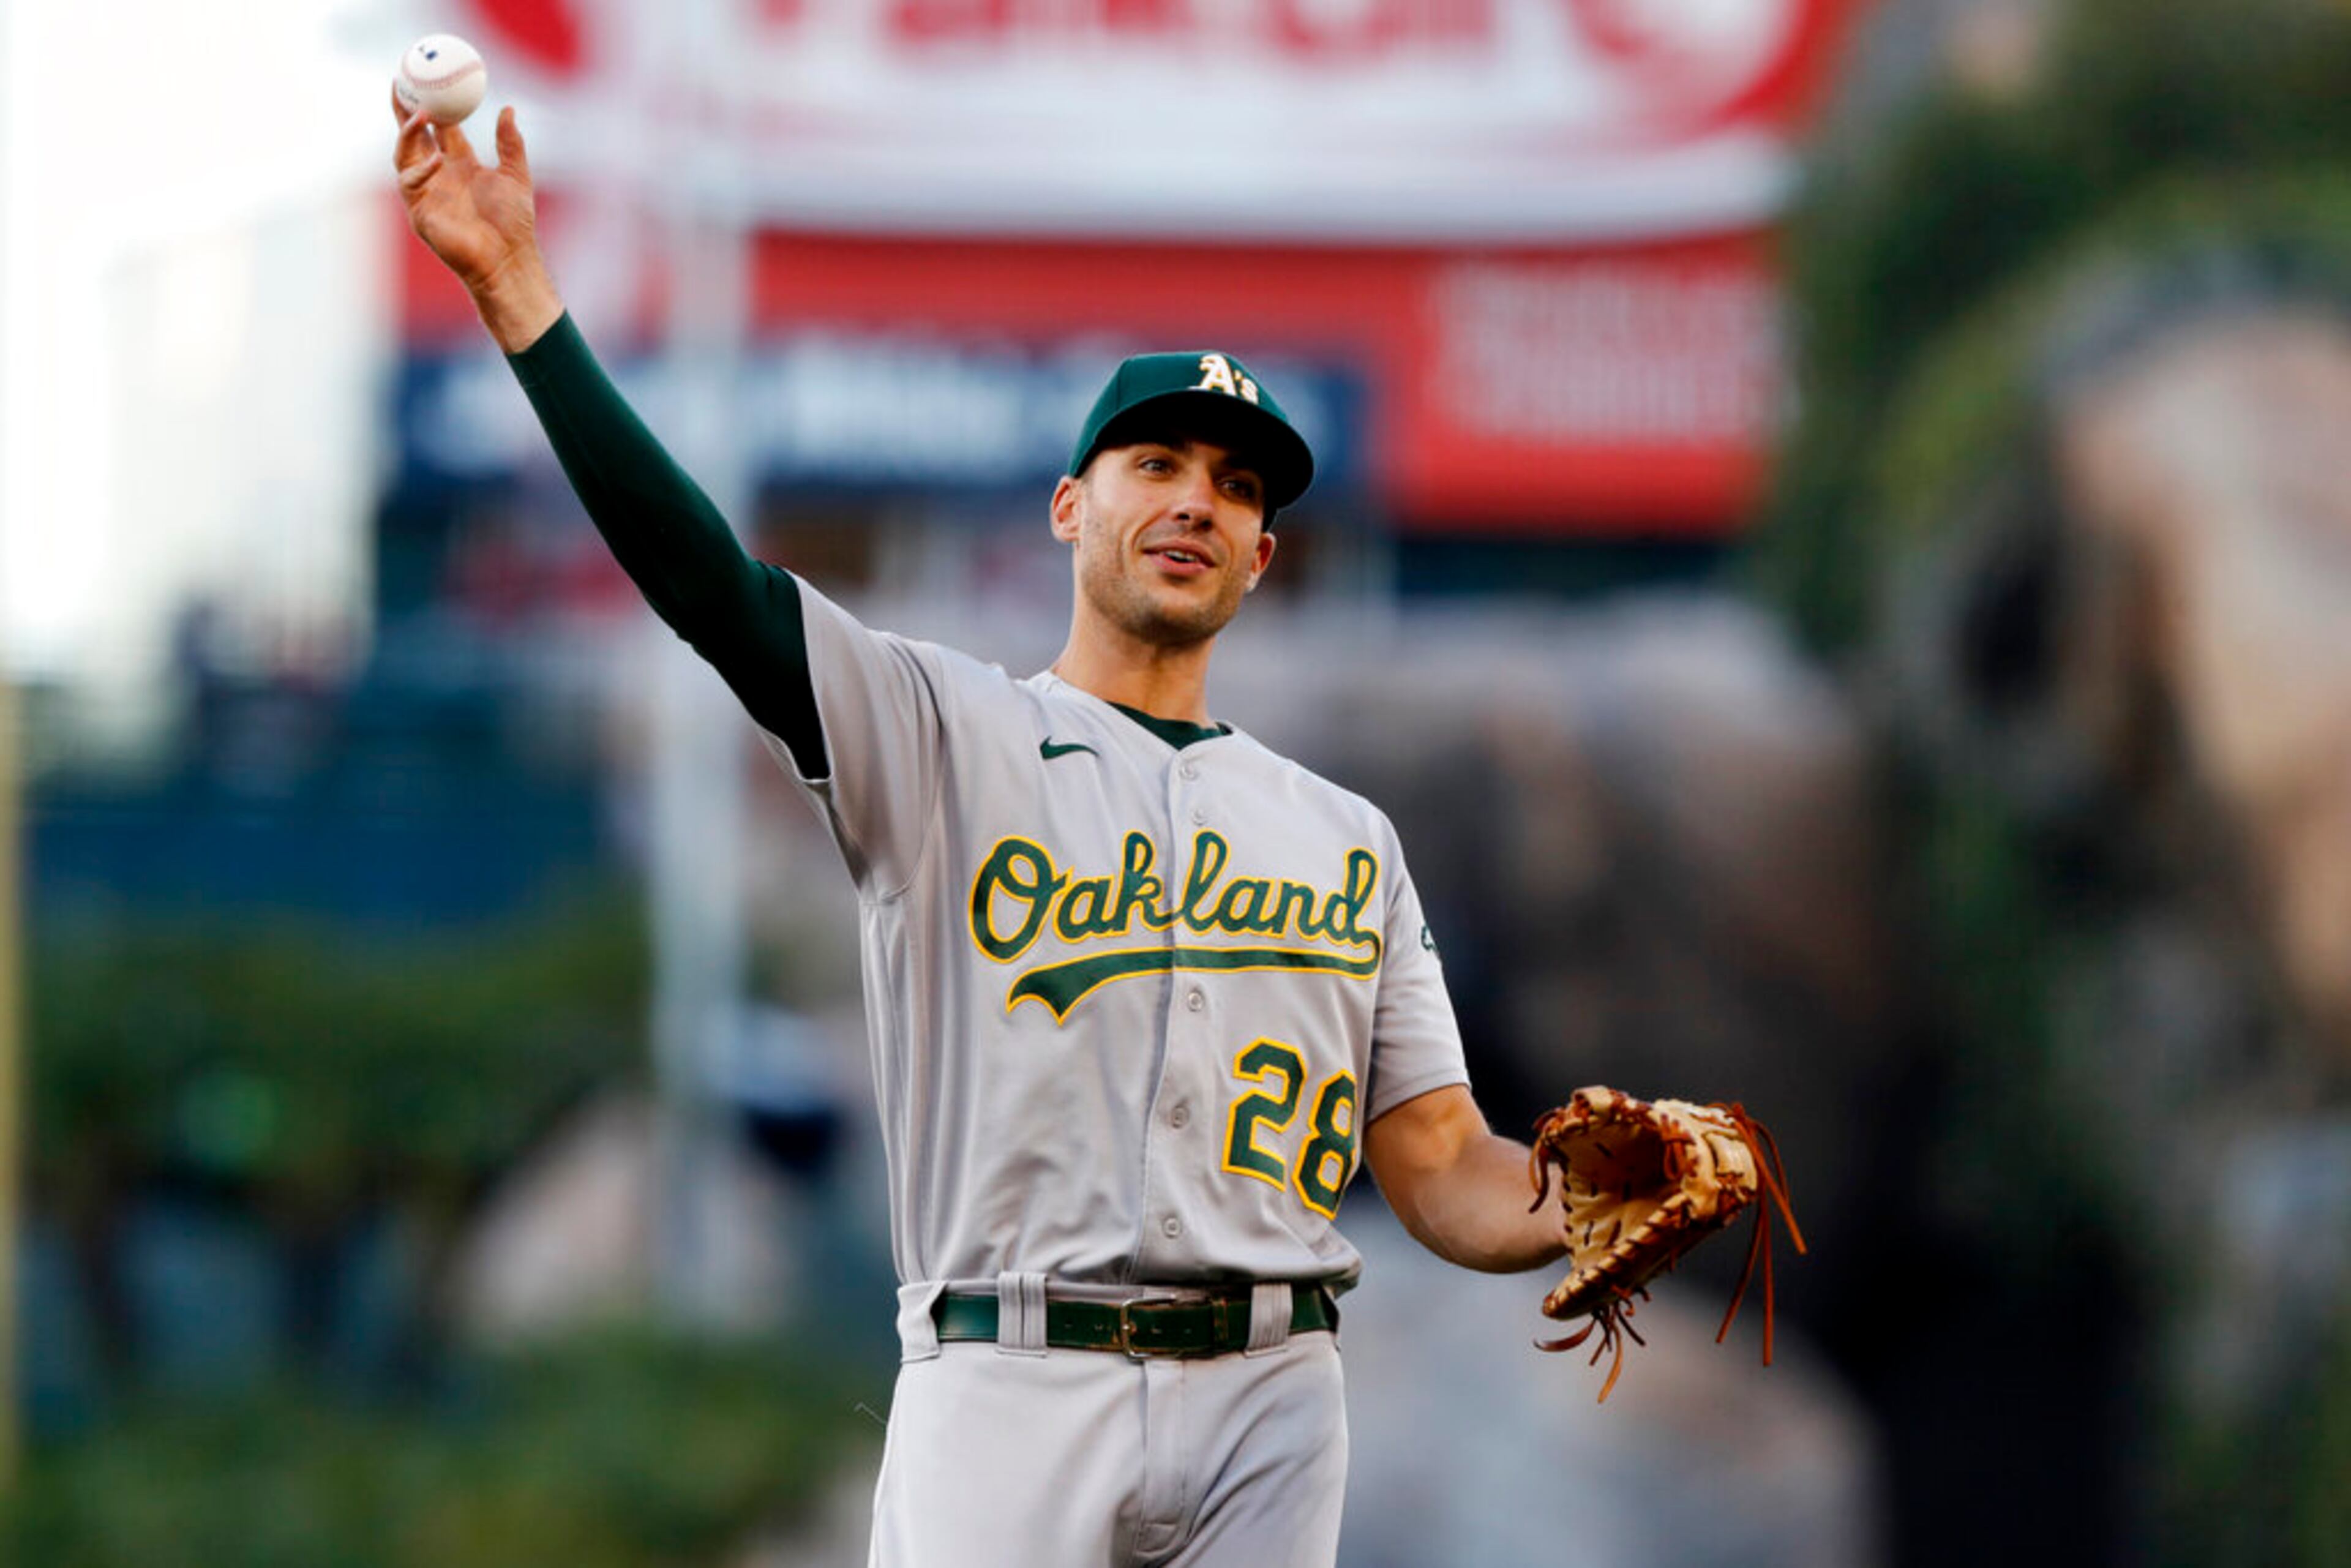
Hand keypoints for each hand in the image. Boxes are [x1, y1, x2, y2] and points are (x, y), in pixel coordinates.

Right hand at [391, 90, 561, 351]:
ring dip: (408, 133)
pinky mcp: (419, 211)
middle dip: (404, 110)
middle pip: (413, 135)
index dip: (433, 104)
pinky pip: (410, 183)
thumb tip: (509, 110)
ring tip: (419, 114)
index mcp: (461, 164)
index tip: (428, 80)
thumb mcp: (516, 175)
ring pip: (404, 154)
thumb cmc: (514, 223)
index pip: (440, 128)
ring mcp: (426, 192)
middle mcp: (439, 175)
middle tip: (401, 84)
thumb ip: (510, 143)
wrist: (509, 259)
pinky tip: (436, 161)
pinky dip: (420, 169)